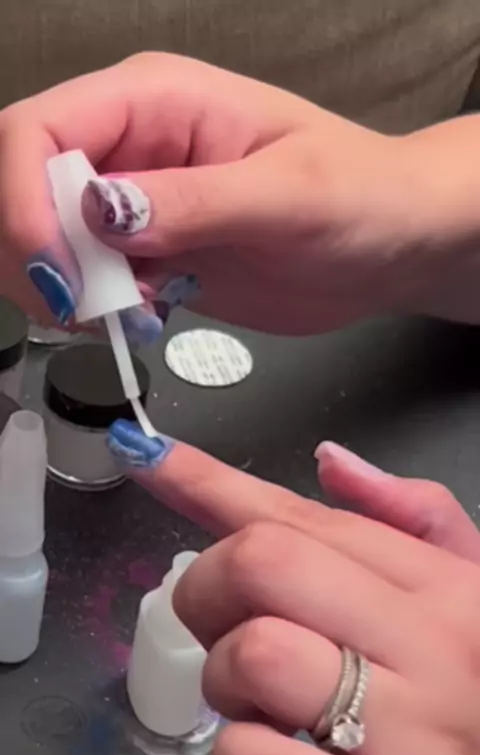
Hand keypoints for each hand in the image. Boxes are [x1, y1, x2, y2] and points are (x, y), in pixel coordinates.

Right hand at [0, 51, 436, 336]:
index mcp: (154, 100)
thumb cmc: (362, 196)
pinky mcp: (149, 254)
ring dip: (68, 290)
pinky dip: (98, 310)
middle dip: (39, 256)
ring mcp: (136, 204)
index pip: (38, 132)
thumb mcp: (289, 194)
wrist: (388, 246)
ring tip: (132, 312)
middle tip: (94, 307)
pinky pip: (89, 282)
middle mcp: (131, 146)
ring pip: (47, 241)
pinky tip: (150, 316)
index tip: (61, 272)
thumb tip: (103, 213)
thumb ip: (196, 201)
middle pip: (24, 188)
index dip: (24, 202)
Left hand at [106, 421, 479, 754]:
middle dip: (207, 590)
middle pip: (262, 563)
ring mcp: (418, 737)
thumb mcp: (470, 593)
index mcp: (442, 584)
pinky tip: (274, 753)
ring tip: (261, 700)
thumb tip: (331, 462)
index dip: (208, 482)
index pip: (299, 515)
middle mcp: (433, 646)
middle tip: (224, 625)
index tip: (149, 457)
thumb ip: (412, 516)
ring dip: (226, 679)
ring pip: (257, 653)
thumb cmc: (479, 697)